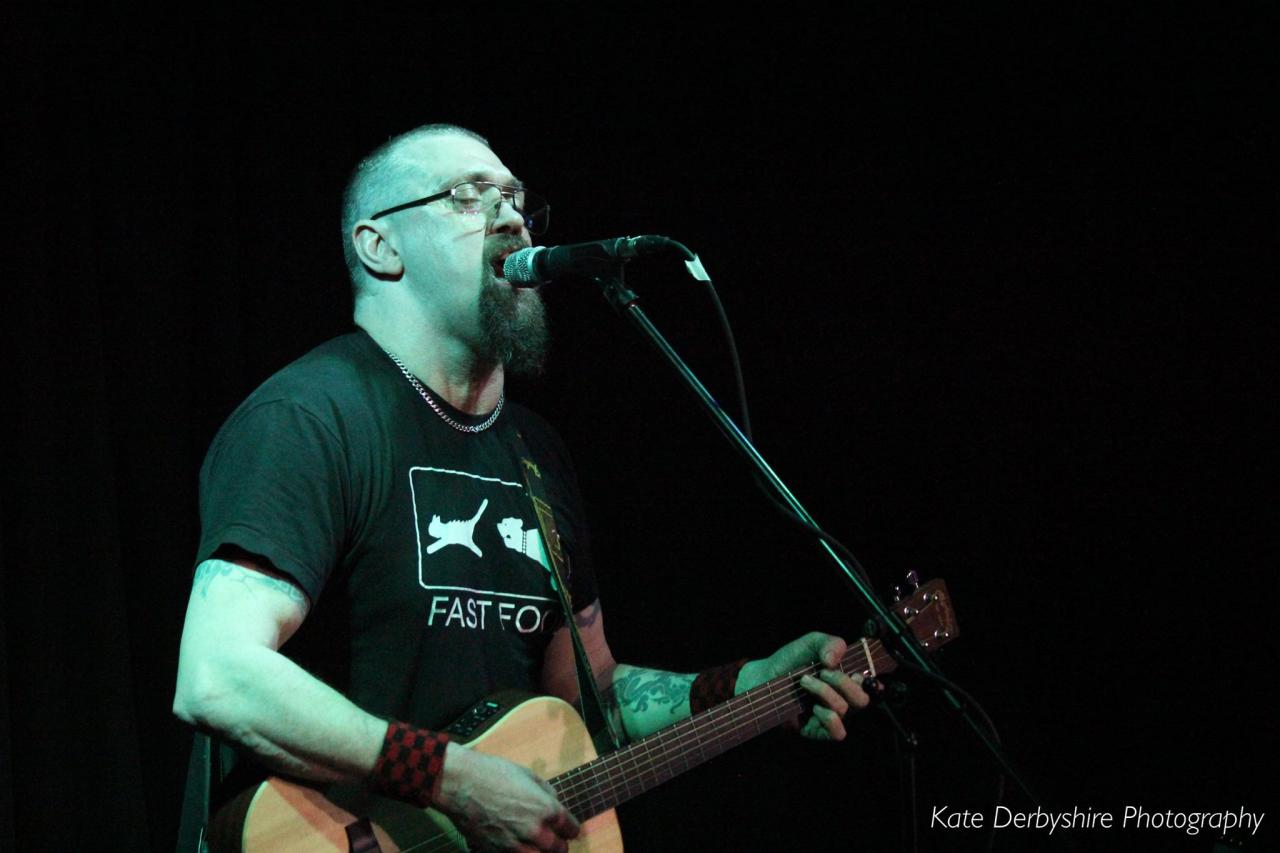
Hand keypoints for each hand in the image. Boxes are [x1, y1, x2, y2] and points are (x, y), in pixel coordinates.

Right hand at [436, 745, 579, 850]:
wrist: (461, 784)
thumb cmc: (493, 773)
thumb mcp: (528, 775)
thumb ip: (546, 792)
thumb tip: (553, 801)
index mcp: (546, 809)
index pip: (570, 828)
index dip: (571, 828)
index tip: (569, 829)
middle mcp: (534, 831)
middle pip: (558, 849)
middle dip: (560, 844)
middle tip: (558, 842)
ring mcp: (515, 845)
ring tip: (540, 848)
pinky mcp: (497, 852)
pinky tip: (520, 848)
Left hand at [739, 632, 870, 740]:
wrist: (764, 676)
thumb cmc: (789, 661)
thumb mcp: (811, 643)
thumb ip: (830, 643)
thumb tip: (835, 660)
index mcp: (845, 678)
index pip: (870, 684)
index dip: (869, 679)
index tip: (853, 670)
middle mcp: (841, 698)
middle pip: (862, 699)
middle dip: (844, 682)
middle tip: (823, 672)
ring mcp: (829, 715)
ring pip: (845, 710)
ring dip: (825, 693)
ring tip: (805, 682)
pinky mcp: (817, 730)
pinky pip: (837, 733)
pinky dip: (830, 719)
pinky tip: (815, 708)